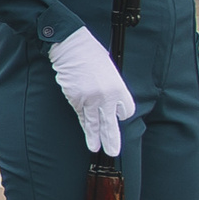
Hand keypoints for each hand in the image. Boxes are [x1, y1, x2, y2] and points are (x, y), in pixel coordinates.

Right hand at [48, 30, 135, 154]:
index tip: (119, 116)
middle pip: (111, 123)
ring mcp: (90, 99)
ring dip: (95, 137)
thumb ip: (112, 87)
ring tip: (95, 148)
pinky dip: (84, 124)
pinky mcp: (75, 99)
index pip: (126, 110)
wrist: (72, 47)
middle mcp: (106, 96)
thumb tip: (112, 100)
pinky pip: (82, 115)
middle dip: (111, 138)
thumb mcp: (110, 71)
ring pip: (94, 123)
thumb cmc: (92, 55)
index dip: (122, 114)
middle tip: (113, 151)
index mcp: (119, 88)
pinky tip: (86, 133)